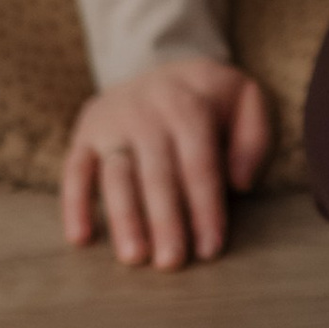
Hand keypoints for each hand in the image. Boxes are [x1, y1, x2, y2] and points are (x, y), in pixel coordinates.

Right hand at [59, 53, 274, 270]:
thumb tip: (240, 183)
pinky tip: (80, 239)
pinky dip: (73, 204)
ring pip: (116, 174)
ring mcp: (111, 121)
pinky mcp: (85, 132)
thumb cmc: (212, 99)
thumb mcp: (247, 99)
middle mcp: (146, 110)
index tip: (209, 249)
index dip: (204, 207)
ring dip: (124, 217)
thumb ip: (255, 137)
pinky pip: (74, 169)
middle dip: (165, 220)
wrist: (164, 64)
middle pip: (156, 173)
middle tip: (172, 263)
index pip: (198, 163)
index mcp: (188, 103)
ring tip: (134, 258)